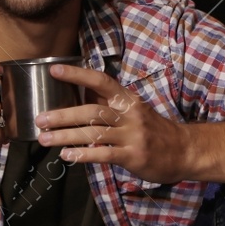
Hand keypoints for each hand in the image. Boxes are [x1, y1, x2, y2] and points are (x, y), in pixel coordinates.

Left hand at [35, 65, 191, 183]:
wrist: (184, 151)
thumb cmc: (154, 130)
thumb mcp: (135, 110)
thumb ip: (110, 103)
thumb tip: (81, 92)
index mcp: (127, 99)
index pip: (100, 81)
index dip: (77, 74)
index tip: (54, 70)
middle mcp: (129, 114)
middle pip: (91, 110)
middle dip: (63, 115)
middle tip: (40, 119)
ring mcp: (132, 135)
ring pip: (94, 133)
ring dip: (66, 136)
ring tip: (45, 139)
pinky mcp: (133, 155)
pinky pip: (104, 154)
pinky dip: (83, 155)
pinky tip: (67, 156)